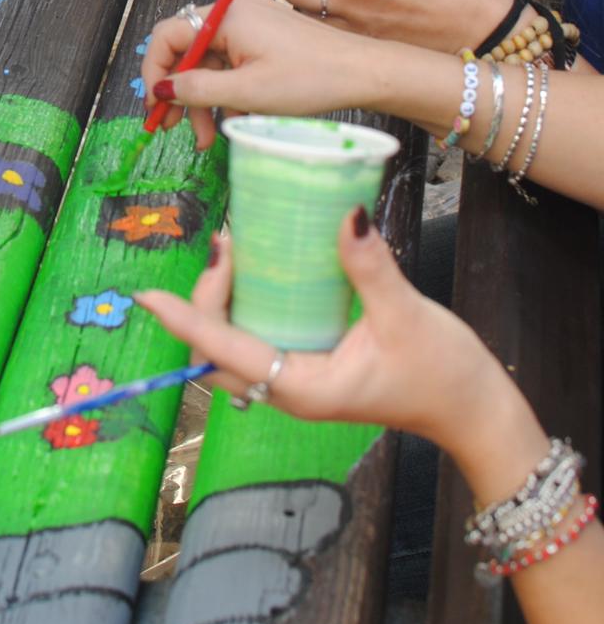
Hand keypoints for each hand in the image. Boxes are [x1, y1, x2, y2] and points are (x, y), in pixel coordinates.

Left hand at [137, 220, 545, 482]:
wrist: (474, 411)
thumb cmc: (444, 372)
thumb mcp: (406, 314)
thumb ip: (371, 266)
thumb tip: (345, 212)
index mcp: (302, 387)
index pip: (225, 351)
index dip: (186, 319)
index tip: (147, 296)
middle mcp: (290, 389)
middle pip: (219, 351)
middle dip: (204, 300)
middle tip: (223, 242)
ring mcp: (298, 381)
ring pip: (236, 347)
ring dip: (223, 302)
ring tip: (233, 248)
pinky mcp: (311, 367)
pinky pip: (261, 339)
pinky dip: (248, 307)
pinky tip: (260, 270)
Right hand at [141, 0, 376, 148]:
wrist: (363, 74)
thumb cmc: (311, 78)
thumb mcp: (246, 92)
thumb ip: (196, 89)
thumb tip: (161, 90)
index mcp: (227, 15)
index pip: (168, 35)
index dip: (155, 72)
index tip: (155, 106)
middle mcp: (234, 12)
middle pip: (187, 51)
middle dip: (179, 92)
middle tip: (173, 127)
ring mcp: (250, 23)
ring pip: (209, 62)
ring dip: (203, 99)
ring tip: (207, 136)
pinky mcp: (264, 37)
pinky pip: (230, 63)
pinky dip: (226, 91)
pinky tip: (234, 120)